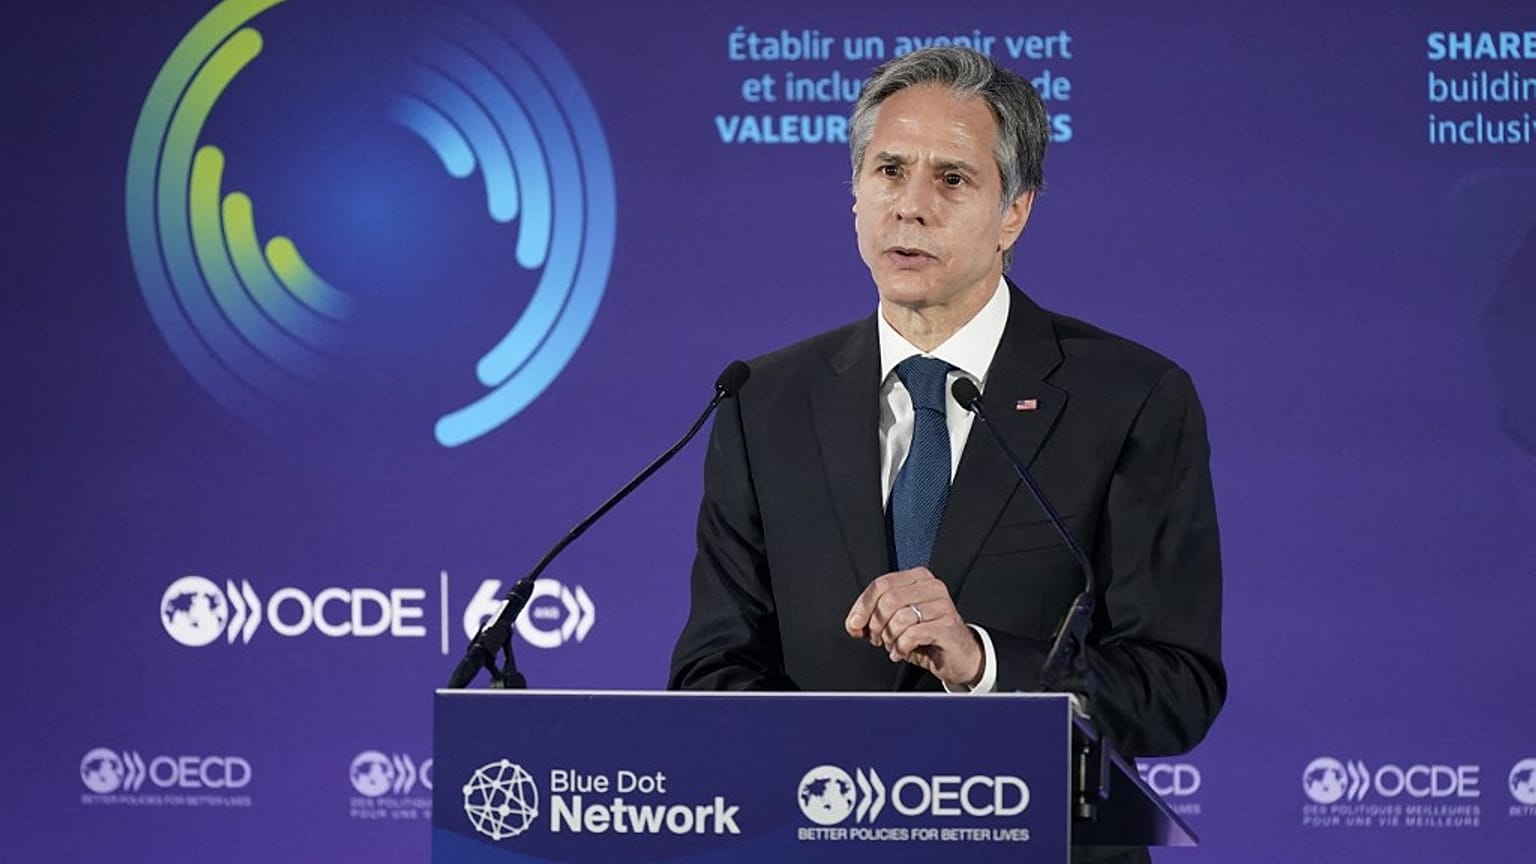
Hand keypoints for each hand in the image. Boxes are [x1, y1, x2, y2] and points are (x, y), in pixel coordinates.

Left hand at [844, 567, 983, 687]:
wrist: (960, 656)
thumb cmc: (927, 635)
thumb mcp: (897, 622)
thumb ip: (874, 617)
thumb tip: (853, 624)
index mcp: (918, 578)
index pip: (881, 584)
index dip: (862, 606)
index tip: (854, 625)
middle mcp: (932, 586)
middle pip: (888, 600)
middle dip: (876, 625)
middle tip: (878, 639)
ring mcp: (942, 605)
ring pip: (899, 618)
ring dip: (889, 638)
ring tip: (893, 646)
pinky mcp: (947, 625)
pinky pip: (911, 635)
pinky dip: (900, 648)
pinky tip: (901, 652)